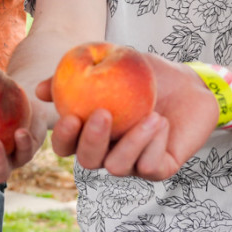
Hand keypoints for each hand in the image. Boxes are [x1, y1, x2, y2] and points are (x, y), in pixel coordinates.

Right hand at [42, 53, 218, 180]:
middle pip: (88, 162)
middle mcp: (109, 152)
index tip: (70, 117)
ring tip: (151, 115)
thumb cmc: (147, 75)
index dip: (64, 138)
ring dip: (131, 142)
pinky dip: (154, 143)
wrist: (190, 84)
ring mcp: (133, 163)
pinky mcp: (159, 168)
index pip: (67, 146)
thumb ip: (80, 71)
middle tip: (103, 114)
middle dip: (92, 142)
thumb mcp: (113, 64)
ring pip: (117, 168)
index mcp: (92, 133)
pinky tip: (162, 122)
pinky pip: (149, 167)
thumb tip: (41, 90)